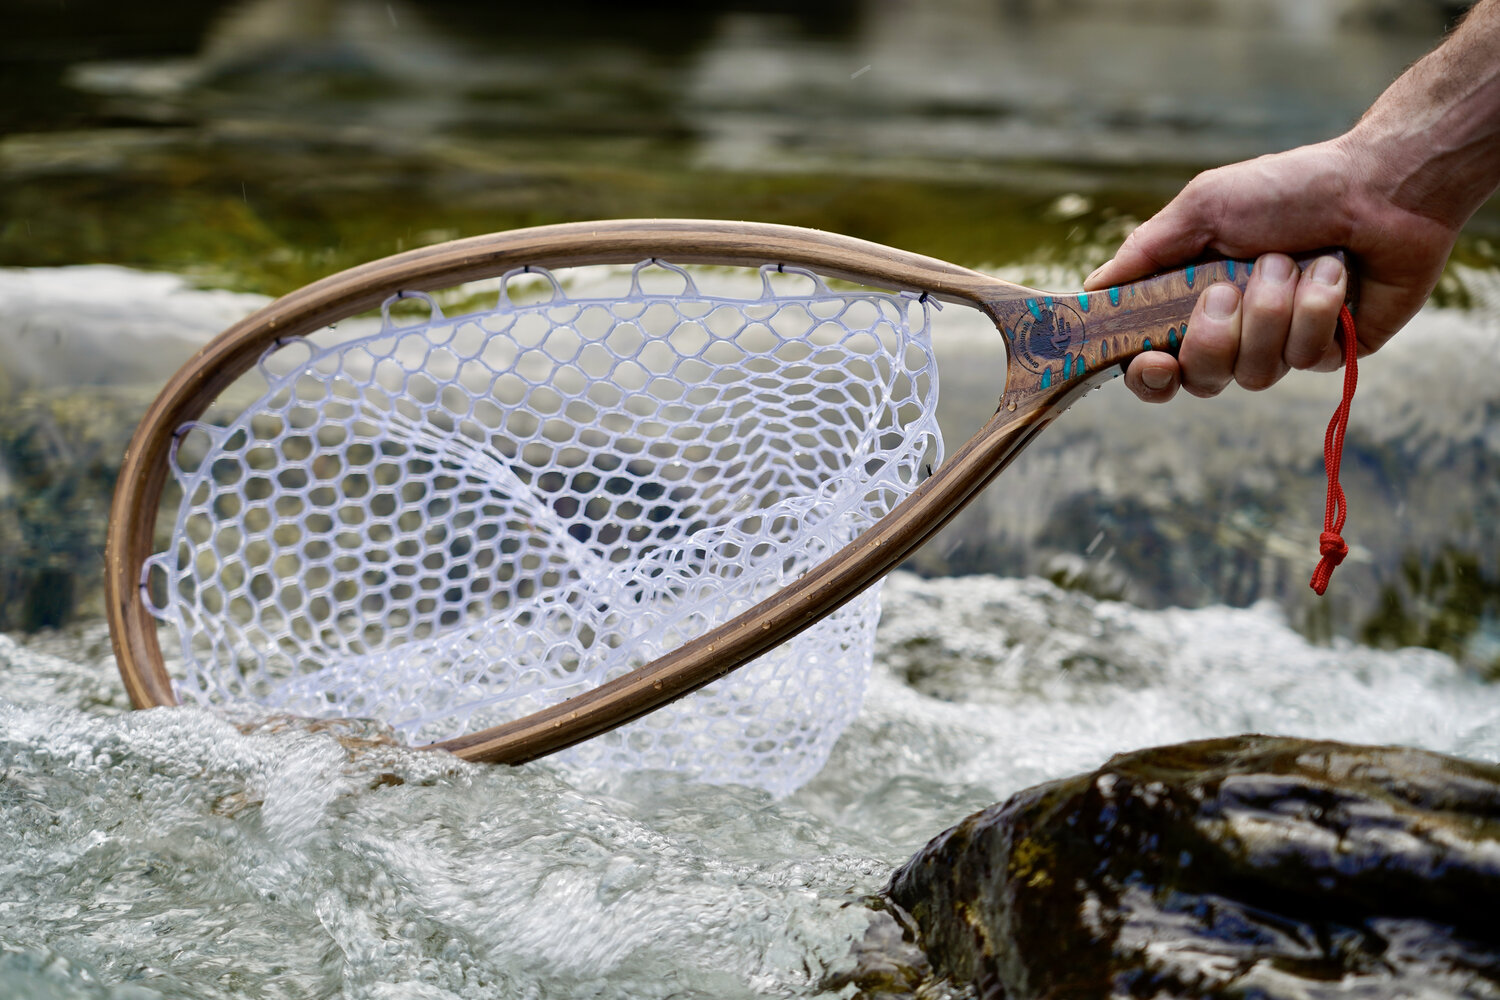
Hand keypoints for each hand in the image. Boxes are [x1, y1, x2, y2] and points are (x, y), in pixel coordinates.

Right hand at [1083, 137, 1461, 401]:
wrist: (1382, 185)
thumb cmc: (1290, 188)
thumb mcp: (1204, 206)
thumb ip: (1145, 251)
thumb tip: (1092, 287)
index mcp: (1195, 302)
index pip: (1157, 365)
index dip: (1148, 377)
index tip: (1151, 359)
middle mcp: (1236, 332)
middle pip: (1201, 380)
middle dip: (1212, 337)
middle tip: (1227, 289)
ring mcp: (1284, 346)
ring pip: (1254, 374)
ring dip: (1271, 310)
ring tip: (1293, 260)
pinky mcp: (1331, 352)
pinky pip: (1304, 358)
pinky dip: (1315, 308)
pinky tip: (1333, 272)